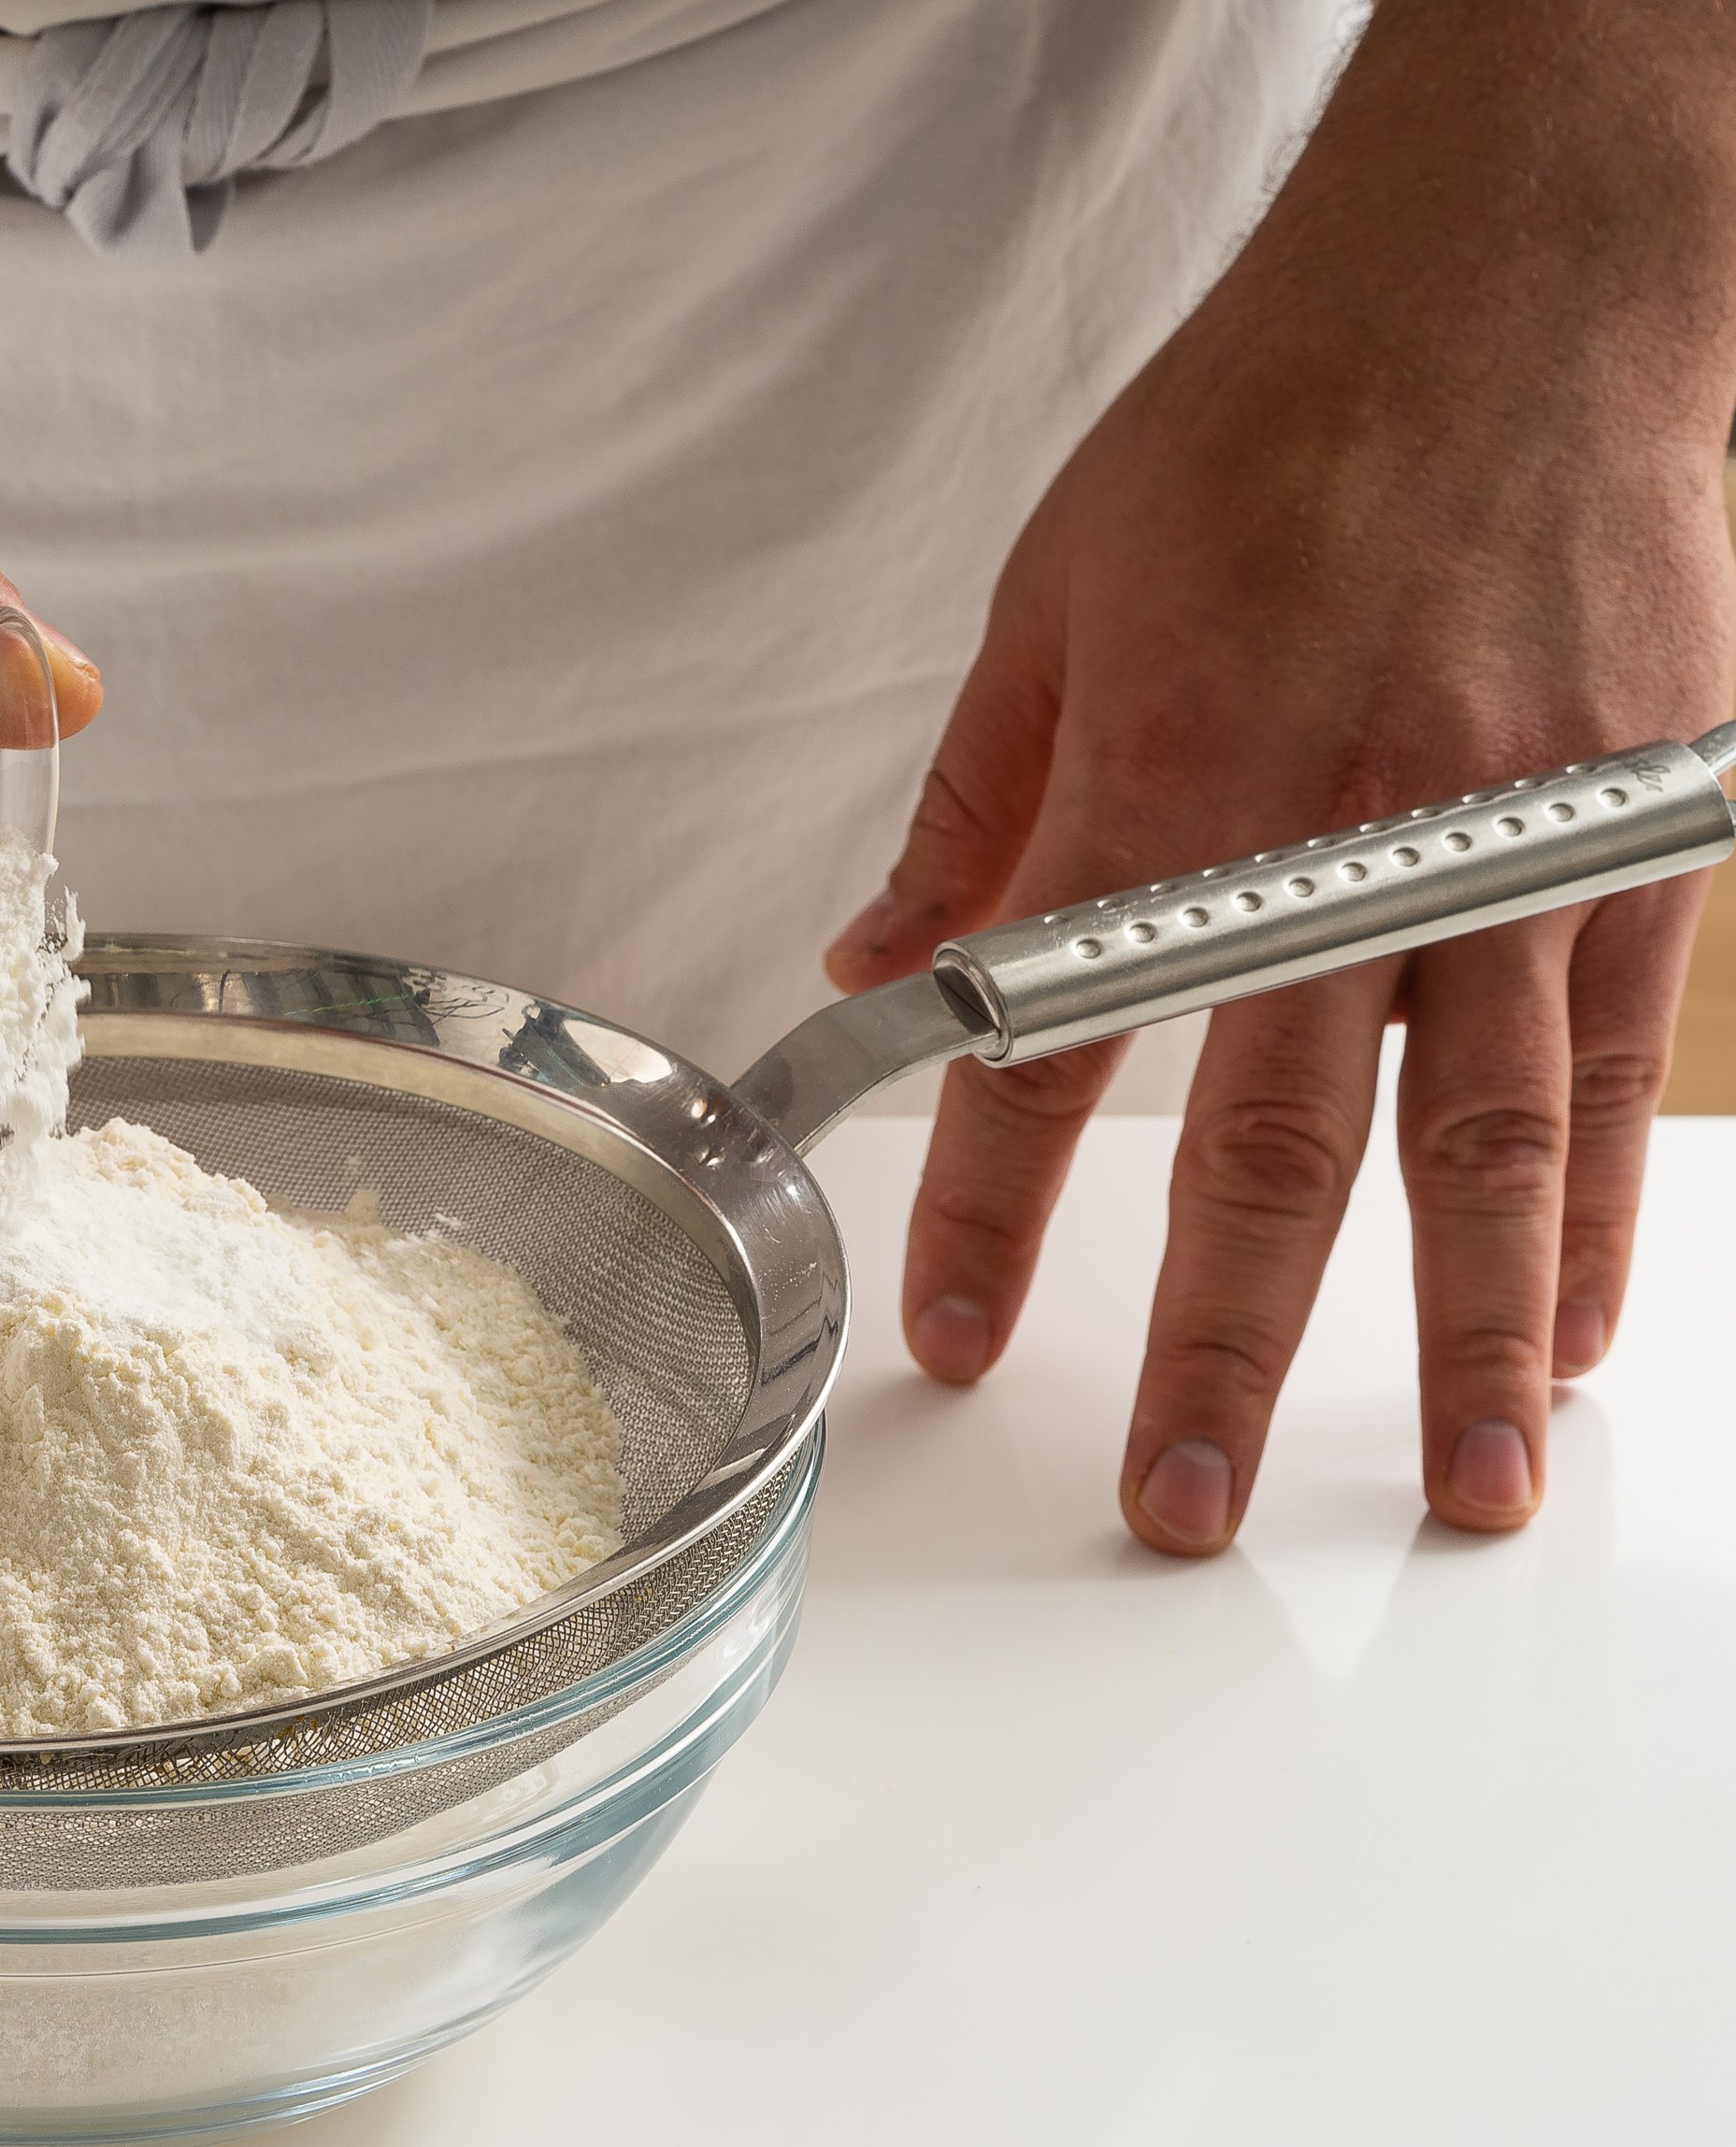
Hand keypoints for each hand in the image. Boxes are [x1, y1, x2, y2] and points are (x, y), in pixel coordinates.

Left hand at [823, 6, 1735, 1552]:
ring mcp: (1517, 844)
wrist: (1522, 271)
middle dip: (1214, 1343)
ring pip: (1486, 1146)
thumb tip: (879, 959)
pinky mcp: (1638, 832)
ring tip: (1445, 1493)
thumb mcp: (1056, 593)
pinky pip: (1613, 1064)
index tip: (941, 1328)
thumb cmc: (1278, 417)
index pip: (1042, 1048)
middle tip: (1176, 1504)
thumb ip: (975, 807)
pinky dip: (1593, 1213)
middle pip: (1273, 1147)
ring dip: (1454, 1341)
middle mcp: (1348, 840)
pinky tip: (1565, 1328)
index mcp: (1170, 782)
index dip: (981, 1207)